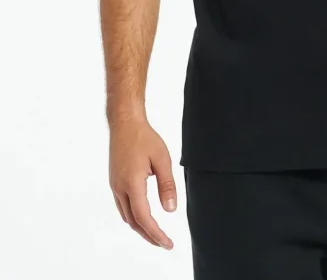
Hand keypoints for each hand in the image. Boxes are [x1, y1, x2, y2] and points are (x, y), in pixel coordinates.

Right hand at [109, 117, 176, 248]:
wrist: (125, 123)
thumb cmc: (144, 138)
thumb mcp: (162, 159)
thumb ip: (167, 185)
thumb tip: (170, 209)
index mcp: (132, 183)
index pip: (144, 217)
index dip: (156, 233)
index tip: (167, 243)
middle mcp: (120, 188)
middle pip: (133, 222)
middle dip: (149, 235)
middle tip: (164, 243)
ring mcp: (115, 185)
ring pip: (126, 216)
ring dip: (140, 228)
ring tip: (156, 234)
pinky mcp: (115, 182)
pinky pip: (123, 207)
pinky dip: (134, 217)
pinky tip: (143, 217)